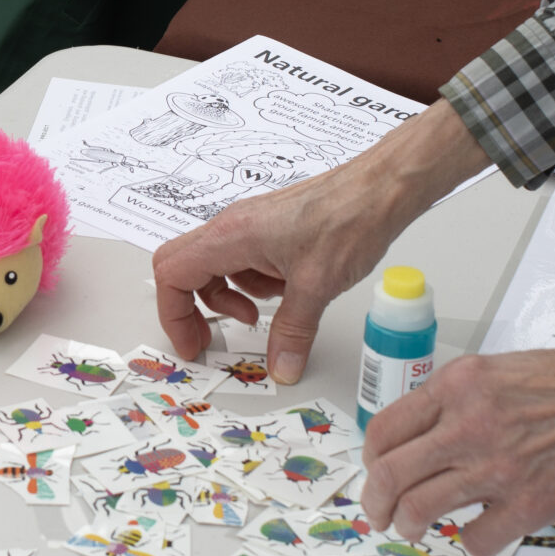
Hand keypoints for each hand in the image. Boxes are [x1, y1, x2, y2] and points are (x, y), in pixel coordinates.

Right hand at [151, 105, 488, 382]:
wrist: (382, 188)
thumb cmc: (349, 219)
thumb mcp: (315, 288)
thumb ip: (292, 332)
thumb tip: (281, 366)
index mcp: (230, 235)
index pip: (172, 274)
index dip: (174, 315)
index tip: (193, 344)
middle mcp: (232, 226)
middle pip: (185, 269)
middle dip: (194, 308)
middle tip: (211, 338)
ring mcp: (250, 225)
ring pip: (216, 267)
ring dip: (231, 297)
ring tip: (263, 315)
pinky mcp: (270, 228)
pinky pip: (244, 260)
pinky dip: (255, 284)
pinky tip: (288, 291)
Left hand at [359, 337, 554, 555]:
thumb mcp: (508, 368)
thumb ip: (467, 399)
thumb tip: (438, 434)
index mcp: (460, 385)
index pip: (386, 428)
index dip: (374, 458)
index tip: (379, 472)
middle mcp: (469, 423)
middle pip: (390, 473)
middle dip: (375, 502)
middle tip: (380, 515)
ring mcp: (497, 466)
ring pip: (418, 509)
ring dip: (409, 526)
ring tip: (415, 530)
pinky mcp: (531, 505)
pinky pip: (475, 539)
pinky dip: (470, 541)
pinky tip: (482, 532)